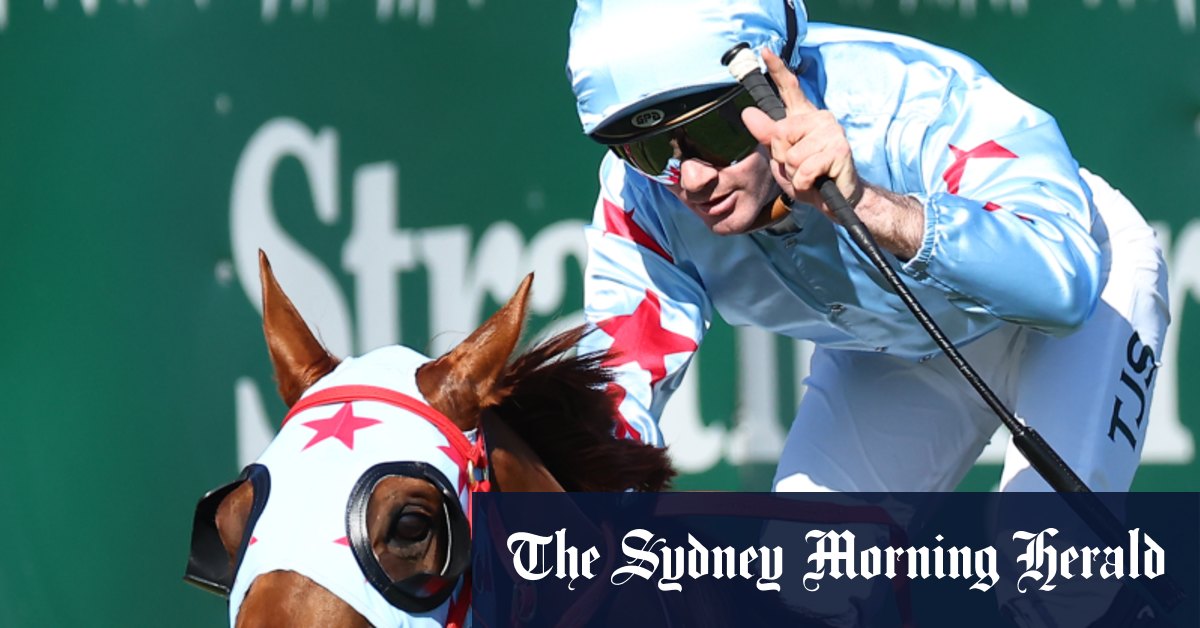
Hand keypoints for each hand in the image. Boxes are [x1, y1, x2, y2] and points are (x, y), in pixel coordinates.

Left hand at [741, 48, 862, 221]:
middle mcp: (820, 118)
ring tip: (810, 176)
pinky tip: (817, 182)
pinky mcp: (839, 149)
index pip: (789, 89)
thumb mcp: (781, 158)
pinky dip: (804, 183)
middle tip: (800, 168)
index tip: (764, 51)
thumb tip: (747, 113)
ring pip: (790, 155)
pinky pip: (804, 169)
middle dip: (782, 158)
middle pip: (779, 134)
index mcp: (804, 118)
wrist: (836, 200)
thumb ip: (767, 136)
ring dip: (795, 174)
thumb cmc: (810, 178)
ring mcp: (832, 131)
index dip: (777, 69)